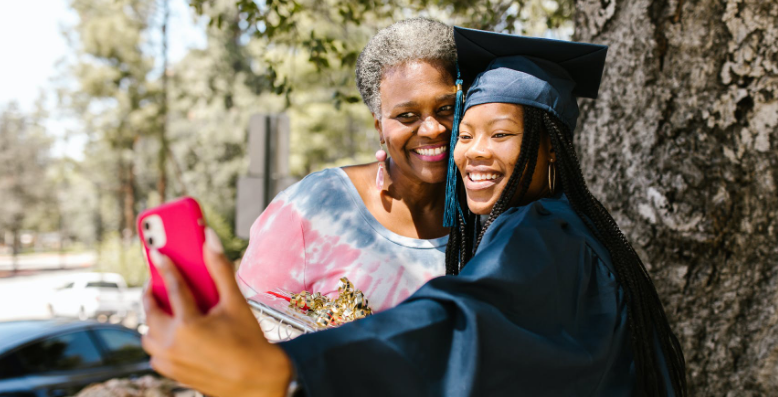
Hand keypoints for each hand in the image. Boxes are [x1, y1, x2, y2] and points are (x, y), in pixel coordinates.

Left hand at [141, 228, 292, 396]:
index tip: (155, 252)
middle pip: (150, 313)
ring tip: (163, 306)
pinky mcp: (172, 372)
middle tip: (156, 281)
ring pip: (148, 335)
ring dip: (152, 319)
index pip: (172, 288)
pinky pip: (155, 352)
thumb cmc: (250, 343)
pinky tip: (172, 331)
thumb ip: (220, 269)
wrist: (258, 382)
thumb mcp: (236, 303)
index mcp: (188, 326)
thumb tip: (210, 239)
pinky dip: (159, 339)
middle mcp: (173, 345)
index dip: (164, 267)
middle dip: (151, 294)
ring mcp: (170, 361)